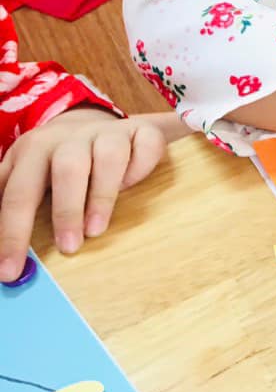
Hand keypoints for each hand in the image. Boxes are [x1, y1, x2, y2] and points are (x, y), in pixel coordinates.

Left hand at [0, 109, 173, 281]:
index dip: (13, 233)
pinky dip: (141, 167)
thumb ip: (8, 203)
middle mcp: (70, 137)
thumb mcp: (21, 175)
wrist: (88, 121)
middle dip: (67, 210)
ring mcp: (108, 132)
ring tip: (97, 228)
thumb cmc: (52, 162)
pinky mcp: (141, 130)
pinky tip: (131, 186)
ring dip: (103, 195)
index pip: (19, 193)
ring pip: (109, 155)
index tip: (11, 271)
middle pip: (68, 168)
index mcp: (34, 150)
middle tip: (69, 247)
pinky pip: (147, 145)